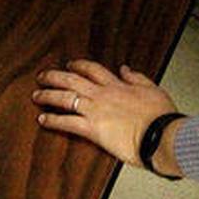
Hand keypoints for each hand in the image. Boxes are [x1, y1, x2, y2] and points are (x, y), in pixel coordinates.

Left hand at [33, 59, 181, 171]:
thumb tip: (125, 69)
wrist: (161, 134)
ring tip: (37, 95)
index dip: (79, 65)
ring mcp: (96, 111)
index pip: (93, 69)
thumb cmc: (161, 116)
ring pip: (65, 98)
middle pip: (72, 80)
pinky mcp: (92, 129)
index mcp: (118, 85)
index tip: (70, 65)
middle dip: (55, 76)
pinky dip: (53, 120)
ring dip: (48, 95)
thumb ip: (137, 78)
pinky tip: (43, 119)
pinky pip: (67, 122)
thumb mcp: (153, 89)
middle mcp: (103, 94)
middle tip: (43, 76)